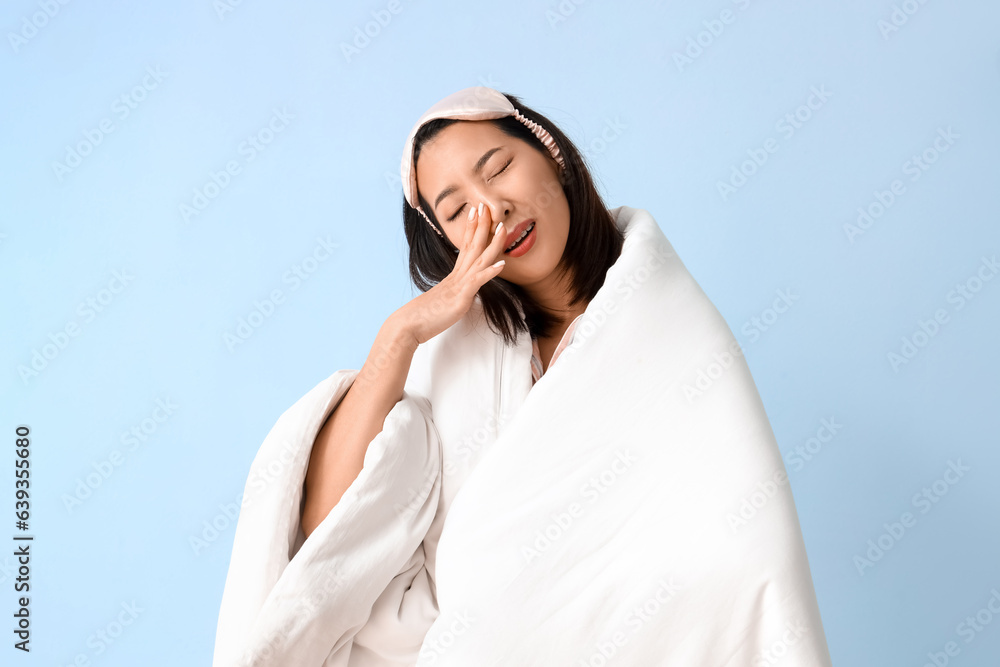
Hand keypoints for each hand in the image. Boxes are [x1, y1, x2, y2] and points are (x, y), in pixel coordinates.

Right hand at [394, 202, 507, 345]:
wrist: (410, 324)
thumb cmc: (425, 316)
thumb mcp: (444, 301)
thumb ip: (453, 294)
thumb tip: (460, 293)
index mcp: (454, 276)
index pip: (465, 247)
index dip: (472, 229)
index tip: (477, 212)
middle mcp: (457, 276)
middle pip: (473, 245)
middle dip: (482, 225)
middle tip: (487, 205)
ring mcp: (459, 285)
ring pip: (480, 259)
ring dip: (493, 242)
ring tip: (504, 227)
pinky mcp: (461, 297)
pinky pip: (477, 281)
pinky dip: (490, 271)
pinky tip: (502, 264)